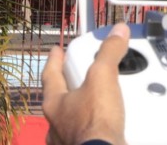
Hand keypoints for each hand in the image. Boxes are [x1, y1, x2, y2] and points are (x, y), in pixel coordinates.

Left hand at [42, 23, 130, 144]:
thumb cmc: (94, 120)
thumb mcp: (102, 77)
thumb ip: (108, 53)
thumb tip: (117, 32)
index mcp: (55, 103)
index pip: (50, 75)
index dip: (54, 60)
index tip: (56, 50)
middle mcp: (56, 124)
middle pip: (59, 98)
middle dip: (68, 85)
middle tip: (78, 73)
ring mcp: (67, 140)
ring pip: (71, 119)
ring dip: (81, 108)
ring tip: (97, 100)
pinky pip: (85, 133)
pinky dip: (93, 126)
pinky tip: (106, 124)